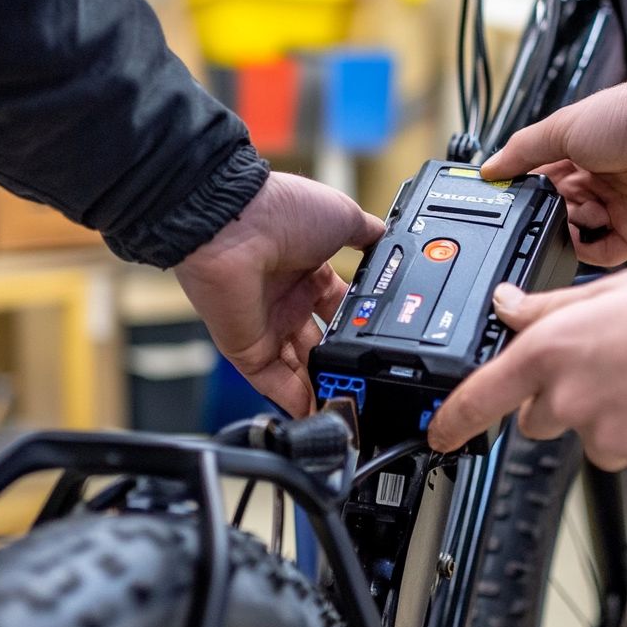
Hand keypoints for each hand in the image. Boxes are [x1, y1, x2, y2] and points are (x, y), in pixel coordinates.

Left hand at [174, 172, 384, 416]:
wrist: (236, 224)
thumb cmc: (282, 211)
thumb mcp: (342, 216)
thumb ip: (368, 234)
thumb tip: (389, 238)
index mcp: (309, 272)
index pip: (341, 310)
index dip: (361, 328)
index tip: (381, 346)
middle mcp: (286, 301)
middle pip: (321, 345)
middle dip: (343, 365)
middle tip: (368, 384)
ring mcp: (266, 326)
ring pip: (301, 371)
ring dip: (325, 389)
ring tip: (352, 408)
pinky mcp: (247, 349)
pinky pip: (275, 385)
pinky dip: (299, 403)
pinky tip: (323, 414)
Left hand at [427, 255, 626, 473]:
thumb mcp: (611, 288)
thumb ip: (549, 305)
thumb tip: (507, 303)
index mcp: (552, 351)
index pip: (480, 396)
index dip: (453, 420)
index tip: (441, 432)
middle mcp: (570, 397)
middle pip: (539, 417)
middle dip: (561, 399)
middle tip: (608, 367)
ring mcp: (606, 434)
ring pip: (591, 436)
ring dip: (609, 417)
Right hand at [482, 78, 626, 265]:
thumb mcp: (562, 127)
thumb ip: (522, 151)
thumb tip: (489, 169)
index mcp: (579, 155)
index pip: (541, 182)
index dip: (525, 191)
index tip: (507, 197)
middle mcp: (597, 183)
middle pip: (555, 211)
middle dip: (545, 211)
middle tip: (543, 203)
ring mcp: (616, 209)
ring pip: (574, 234)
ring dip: (565, 227)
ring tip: (574, 209)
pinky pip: (601, 254)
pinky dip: (585, 251)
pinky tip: (578, 237)